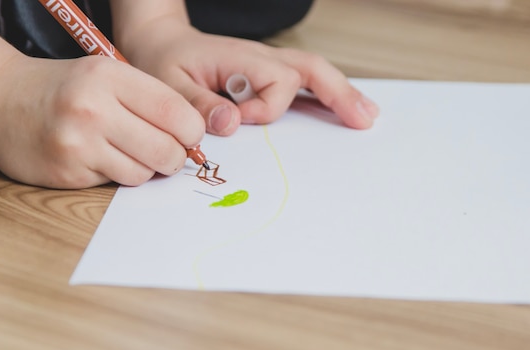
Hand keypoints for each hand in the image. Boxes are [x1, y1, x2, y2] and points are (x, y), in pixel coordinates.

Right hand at [0, 54, 203, 188]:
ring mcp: (78, 143)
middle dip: (175, 157)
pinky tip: (101, 159)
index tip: (188, 136)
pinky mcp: (68, 172)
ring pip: (144, 173)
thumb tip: (194, 137)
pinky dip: (117, 175)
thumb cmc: (67, 89)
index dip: (192, 132)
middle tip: (166, 153)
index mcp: (110, 77)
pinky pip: (116, 183)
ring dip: (145, 168)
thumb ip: (150, 101)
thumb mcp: (107, 76)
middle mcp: (94, 108)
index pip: (176, 113)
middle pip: (167, 151)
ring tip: (127, 152)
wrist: (2, 99)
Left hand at [116, 15, 378, 135]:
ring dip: (341, 93)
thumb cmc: (164, 64)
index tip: (240, 120)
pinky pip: (304, 80)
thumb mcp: (168, 85)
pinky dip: (327, 93)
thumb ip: (198, 104)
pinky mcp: (267, 73)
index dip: (266, 109)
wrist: (162, 45)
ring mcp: (268, 64)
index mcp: (241, 58)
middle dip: (339, 94)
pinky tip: (344, 107)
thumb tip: (233, 123)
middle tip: (364, 119)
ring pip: (315, 72)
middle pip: (312, 69)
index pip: (277, 84)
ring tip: (366, 115)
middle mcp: (262, 58)